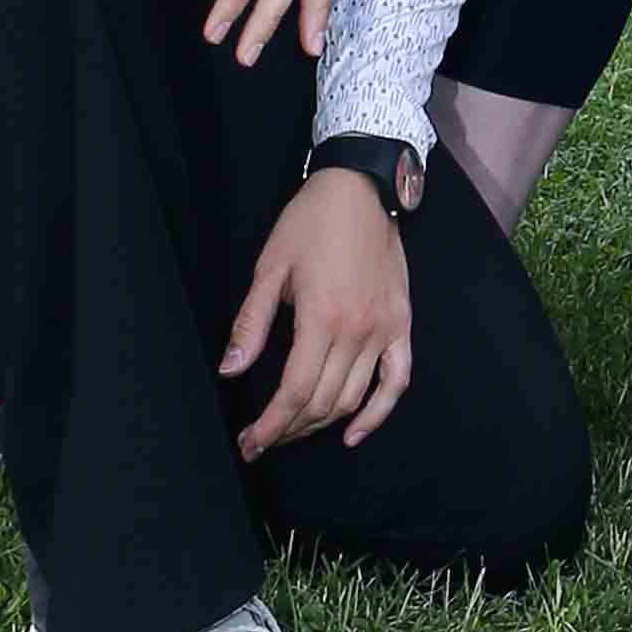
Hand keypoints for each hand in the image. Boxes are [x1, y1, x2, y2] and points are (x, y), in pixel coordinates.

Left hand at [222, 169, 413, 457]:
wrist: (361, 188)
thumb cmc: (309, 223)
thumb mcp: (270, 268)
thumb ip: (250, 324)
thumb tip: (230, 371)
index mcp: (321, 318)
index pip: (295, 392)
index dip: (270, 426)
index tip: (249, 444)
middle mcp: (357, 331)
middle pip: (322, 402)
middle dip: (288, 429)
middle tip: (262, 438)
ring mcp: (385, 330)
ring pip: (353, 398)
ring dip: (320, 423)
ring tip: (293, 429)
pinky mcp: (401, 324)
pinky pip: (397, 381)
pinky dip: (377, 413)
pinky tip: (353, 432)